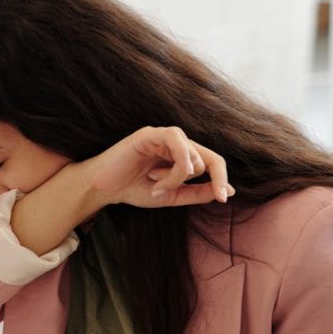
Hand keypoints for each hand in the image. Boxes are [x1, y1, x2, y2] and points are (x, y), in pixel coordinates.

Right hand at [79, 126, 233, 208]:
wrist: (103, 189)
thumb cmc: (133, 189)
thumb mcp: (171, 196)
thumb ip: (197, 193)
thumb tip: (228, 191)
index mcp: (182, 155)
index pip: (213, 162)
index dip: (221, 179)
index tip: (222, 199)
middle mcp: (177, 143)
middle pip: (207, 159)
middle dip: (196, 181)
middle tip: (173, 191)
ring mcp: (164, 136)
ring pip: (192, 156)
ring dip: (176, 177)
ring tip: (154, 182)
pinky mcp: (151, 134)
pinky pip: (178, 143)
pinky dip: (175, 164)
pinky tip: (156, 174)